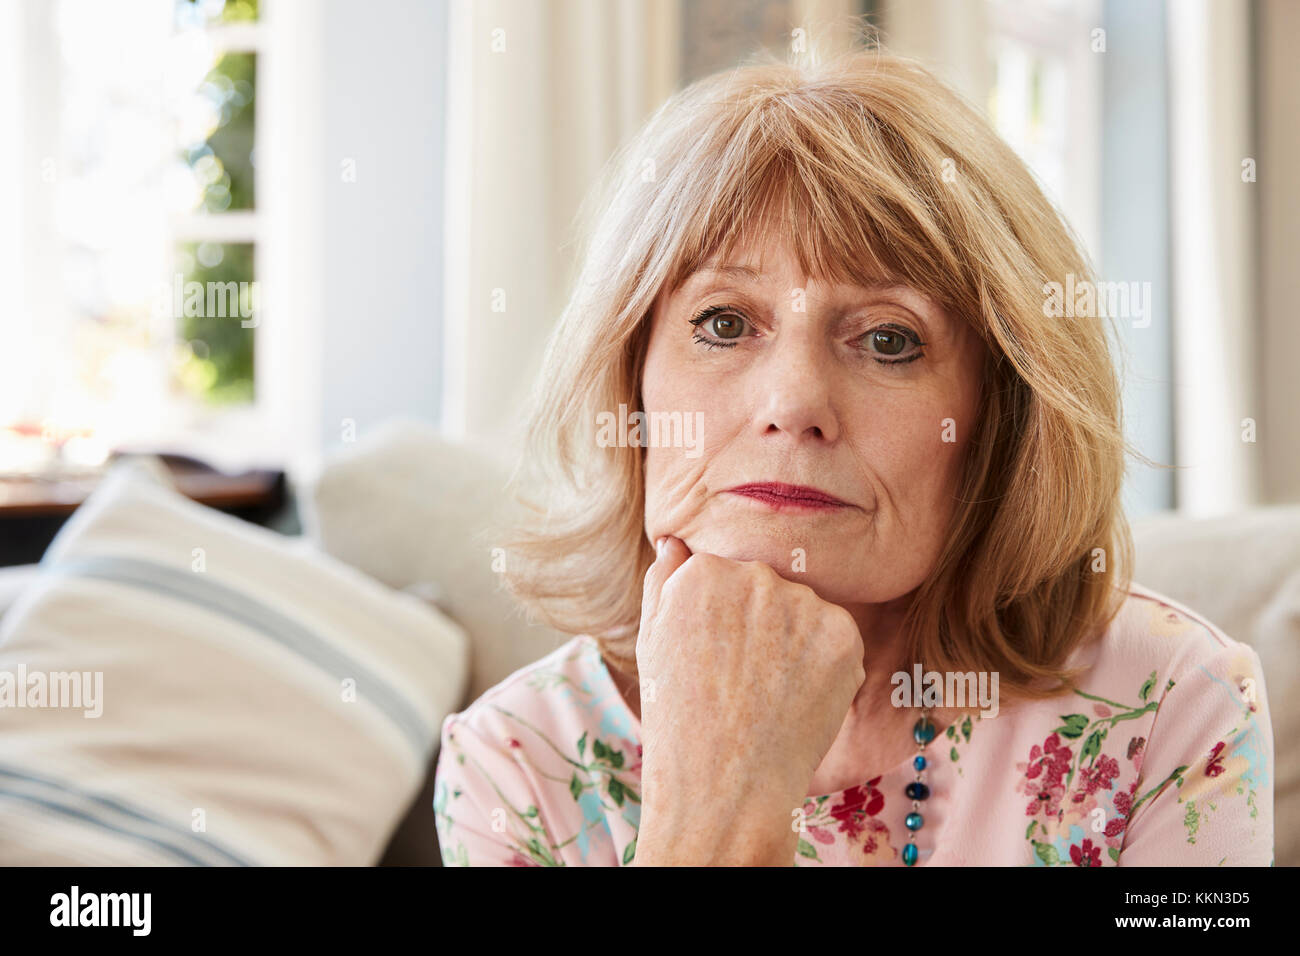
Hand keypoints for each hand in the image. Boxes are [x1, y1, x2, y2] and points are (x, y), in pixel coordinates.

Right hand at [630, 536, 864, 865]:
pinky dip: (825, 664)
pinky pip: (836, 636)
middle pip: (766, 588)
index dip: (722, 620)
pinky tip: (797, 697)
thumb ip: (663, 580)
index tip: (714, 657)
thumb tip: (676, 540)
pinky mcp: (842, 633)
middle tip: (741, 679)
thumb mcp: (651, 641)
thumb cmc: (678, 716)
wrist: (723, 785)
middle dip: (760, 624)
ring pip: (804, 612)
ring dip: (794, 641)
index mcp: (703, 570)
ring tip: (768, 692)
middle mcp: (754, 574)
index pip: (725, 576)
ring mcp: (802, 603)